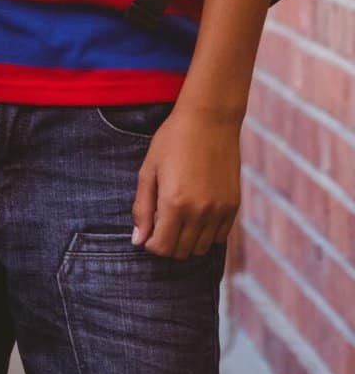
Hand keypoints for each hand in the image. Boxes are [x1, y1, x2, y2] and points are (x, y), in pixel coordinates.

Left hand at [133, 103, 240, 258]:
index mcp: (174, 203)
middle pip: (181, 251)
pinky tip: (194, 217)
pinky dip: (205, 235)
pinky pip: (220, 236)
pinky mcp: (233, 206)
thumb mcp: (148, 171)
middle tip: (159, 227)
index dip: (151, 246)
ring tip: (176, 222)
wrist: (209, 121)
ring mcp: (220, 211)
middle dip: (166, 245)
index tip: (146, 234)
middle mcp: (200, 212)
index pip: (162, 247)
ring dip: (186, 243)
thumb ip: (142, 208)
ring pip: (202, 248)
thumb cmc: (171, 142)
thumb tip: (138, 241)